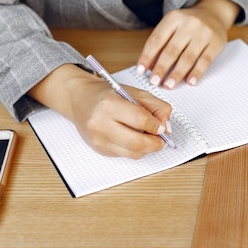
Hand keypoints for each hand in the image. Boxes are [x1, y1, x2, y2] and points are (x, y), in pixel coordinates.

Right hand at [29, 64, 171, 157]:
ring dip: (146, 149)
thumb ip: (156, 107)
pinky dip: (133, 149)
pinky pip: (124, 155)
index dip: (157, 126)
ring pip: (132, 153)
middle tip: (162, 140)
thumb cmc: (108, 94)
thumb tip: (167, 128)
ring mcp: (98, 139)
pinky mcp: (99, 149)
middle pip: (137, 143)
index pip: (141, 120)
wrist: (80, 99)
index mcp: (110, 104)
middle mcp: (101, 123)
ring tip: (149, 138)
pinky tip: (132, 138)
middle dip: (155, 144)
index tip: (162, 127)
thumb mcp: (134, 92)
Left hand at [136, 0, 239, 88]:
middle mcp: (189, 24)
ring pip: (188, 58)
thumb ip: (161, 44)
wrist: (213, 14)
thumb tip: (150, 67)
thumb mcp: (172, 26)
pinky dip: (197, 73)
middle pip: (172, 50)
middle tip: (154, 82)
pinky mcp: (216, 43)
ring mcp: (204, 33)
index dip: (147, 56)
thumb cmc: (187, 24)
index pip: (157, 39)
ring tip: (169, 85)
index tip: (141, 71)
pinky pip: (205, 61)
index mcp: (174, 18)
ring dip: (177, 74)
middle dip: (161, 68)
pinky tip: (190, 82)